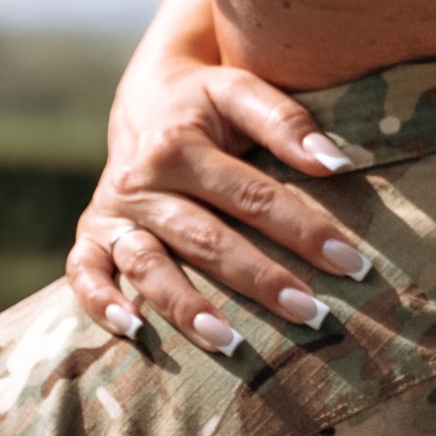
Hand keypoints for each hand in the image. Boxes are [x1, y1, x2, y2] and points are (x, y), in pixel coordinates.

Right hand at [66, 60, 371, 350]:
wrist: (144, 99)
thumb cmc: (207, 102)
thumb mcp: (241, 92)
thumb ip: (286, 123)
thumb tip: (337, 164)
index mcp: (179, 145)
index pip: (253, 196)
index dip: (305, 231)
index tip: (353, 264)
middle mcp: (141, 181)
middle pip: (207, 239)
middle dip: (262, 280)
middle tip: (314, 315)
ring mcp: (112, 213)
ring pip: (148, 265)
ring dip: (186, 306)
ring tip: (230, 343)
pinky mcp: (90, 236)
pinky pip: (83, 274)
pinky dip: (100, 302)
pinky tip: (133, 332)